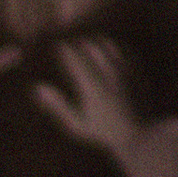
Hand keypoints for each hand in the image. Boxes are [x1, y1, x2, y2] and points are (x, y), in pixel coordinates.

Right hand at [33, 35, 145, 162]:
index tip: (58, 46)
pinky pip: (125, 50)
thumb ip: (57, 105)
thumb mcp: (76, 124)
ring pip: (109, 45)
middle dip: (79, 42)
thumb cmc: (103, 132)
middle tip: (72, 43)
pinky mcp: (138, 71)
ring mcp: (126, 71)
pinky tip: (109, 49)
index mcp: (92, 86)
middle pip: (92, 46)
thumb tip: (37, 88)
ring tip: (88, 43)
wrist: (140, 135)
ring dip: (96, 41)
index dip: (65, 49)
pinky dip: (114, 46)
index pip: (75, 58)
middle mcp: (109, 75)